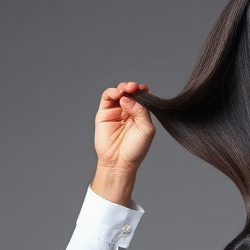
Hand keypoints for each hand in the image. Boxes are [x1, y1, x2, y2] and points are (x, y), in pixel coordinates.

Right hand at [91, 81, 154, 205]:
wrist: (119, 162)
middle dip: (132, 87)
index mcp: (139, 114)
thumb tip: (127, 97)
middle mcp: (127, 111)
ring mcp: (115, 112)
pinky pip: (107, 97)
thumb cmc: (135, 149)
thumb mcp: (146, 129)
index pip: (140, 97)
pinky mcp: (103, 113)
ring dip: (123, 87)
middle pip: (129, 92)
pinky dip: (112, 92)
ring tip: (126, 90)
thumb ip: (141, 111)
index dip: (142, 90)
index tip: (144, 89)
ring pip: (118, 92)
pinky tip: (119, 95)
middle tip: (134, 87)